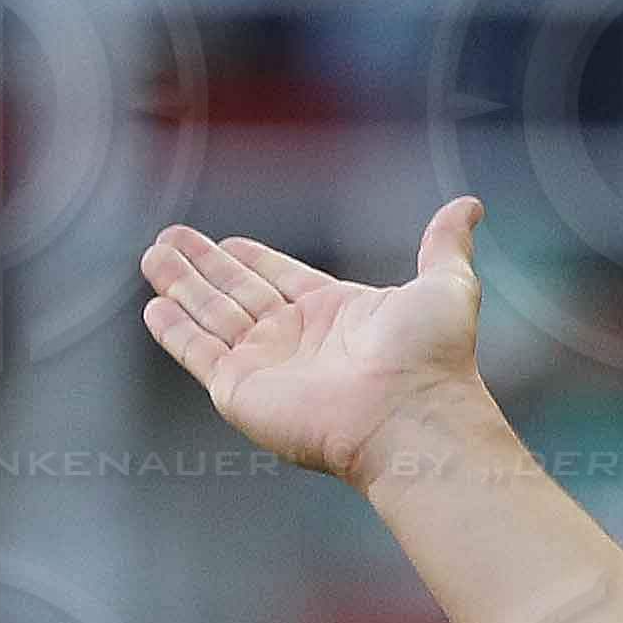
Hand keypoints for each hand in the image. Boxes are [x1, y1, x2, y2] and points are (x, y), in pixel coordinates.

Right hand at [141, 200, 490, 487]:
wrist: (411, 416)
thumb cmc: (432, 359)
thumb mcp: (445, 285)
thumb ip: (445, 243)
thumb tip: (470, 206)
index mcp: (335, 313)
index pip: (280, 278)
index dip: (253, 258)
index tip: (228, 240)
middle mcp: (297, 340)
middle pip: (238, 292)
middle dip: (203, 265)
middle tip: (169, 239)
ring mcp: (267, 366)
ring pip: (212, 315)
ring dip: (181, 286)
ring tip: (152, 255)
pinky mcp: (242, 390)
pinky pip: (199, 353)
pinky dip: (176, 331)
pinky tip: (154, 308)